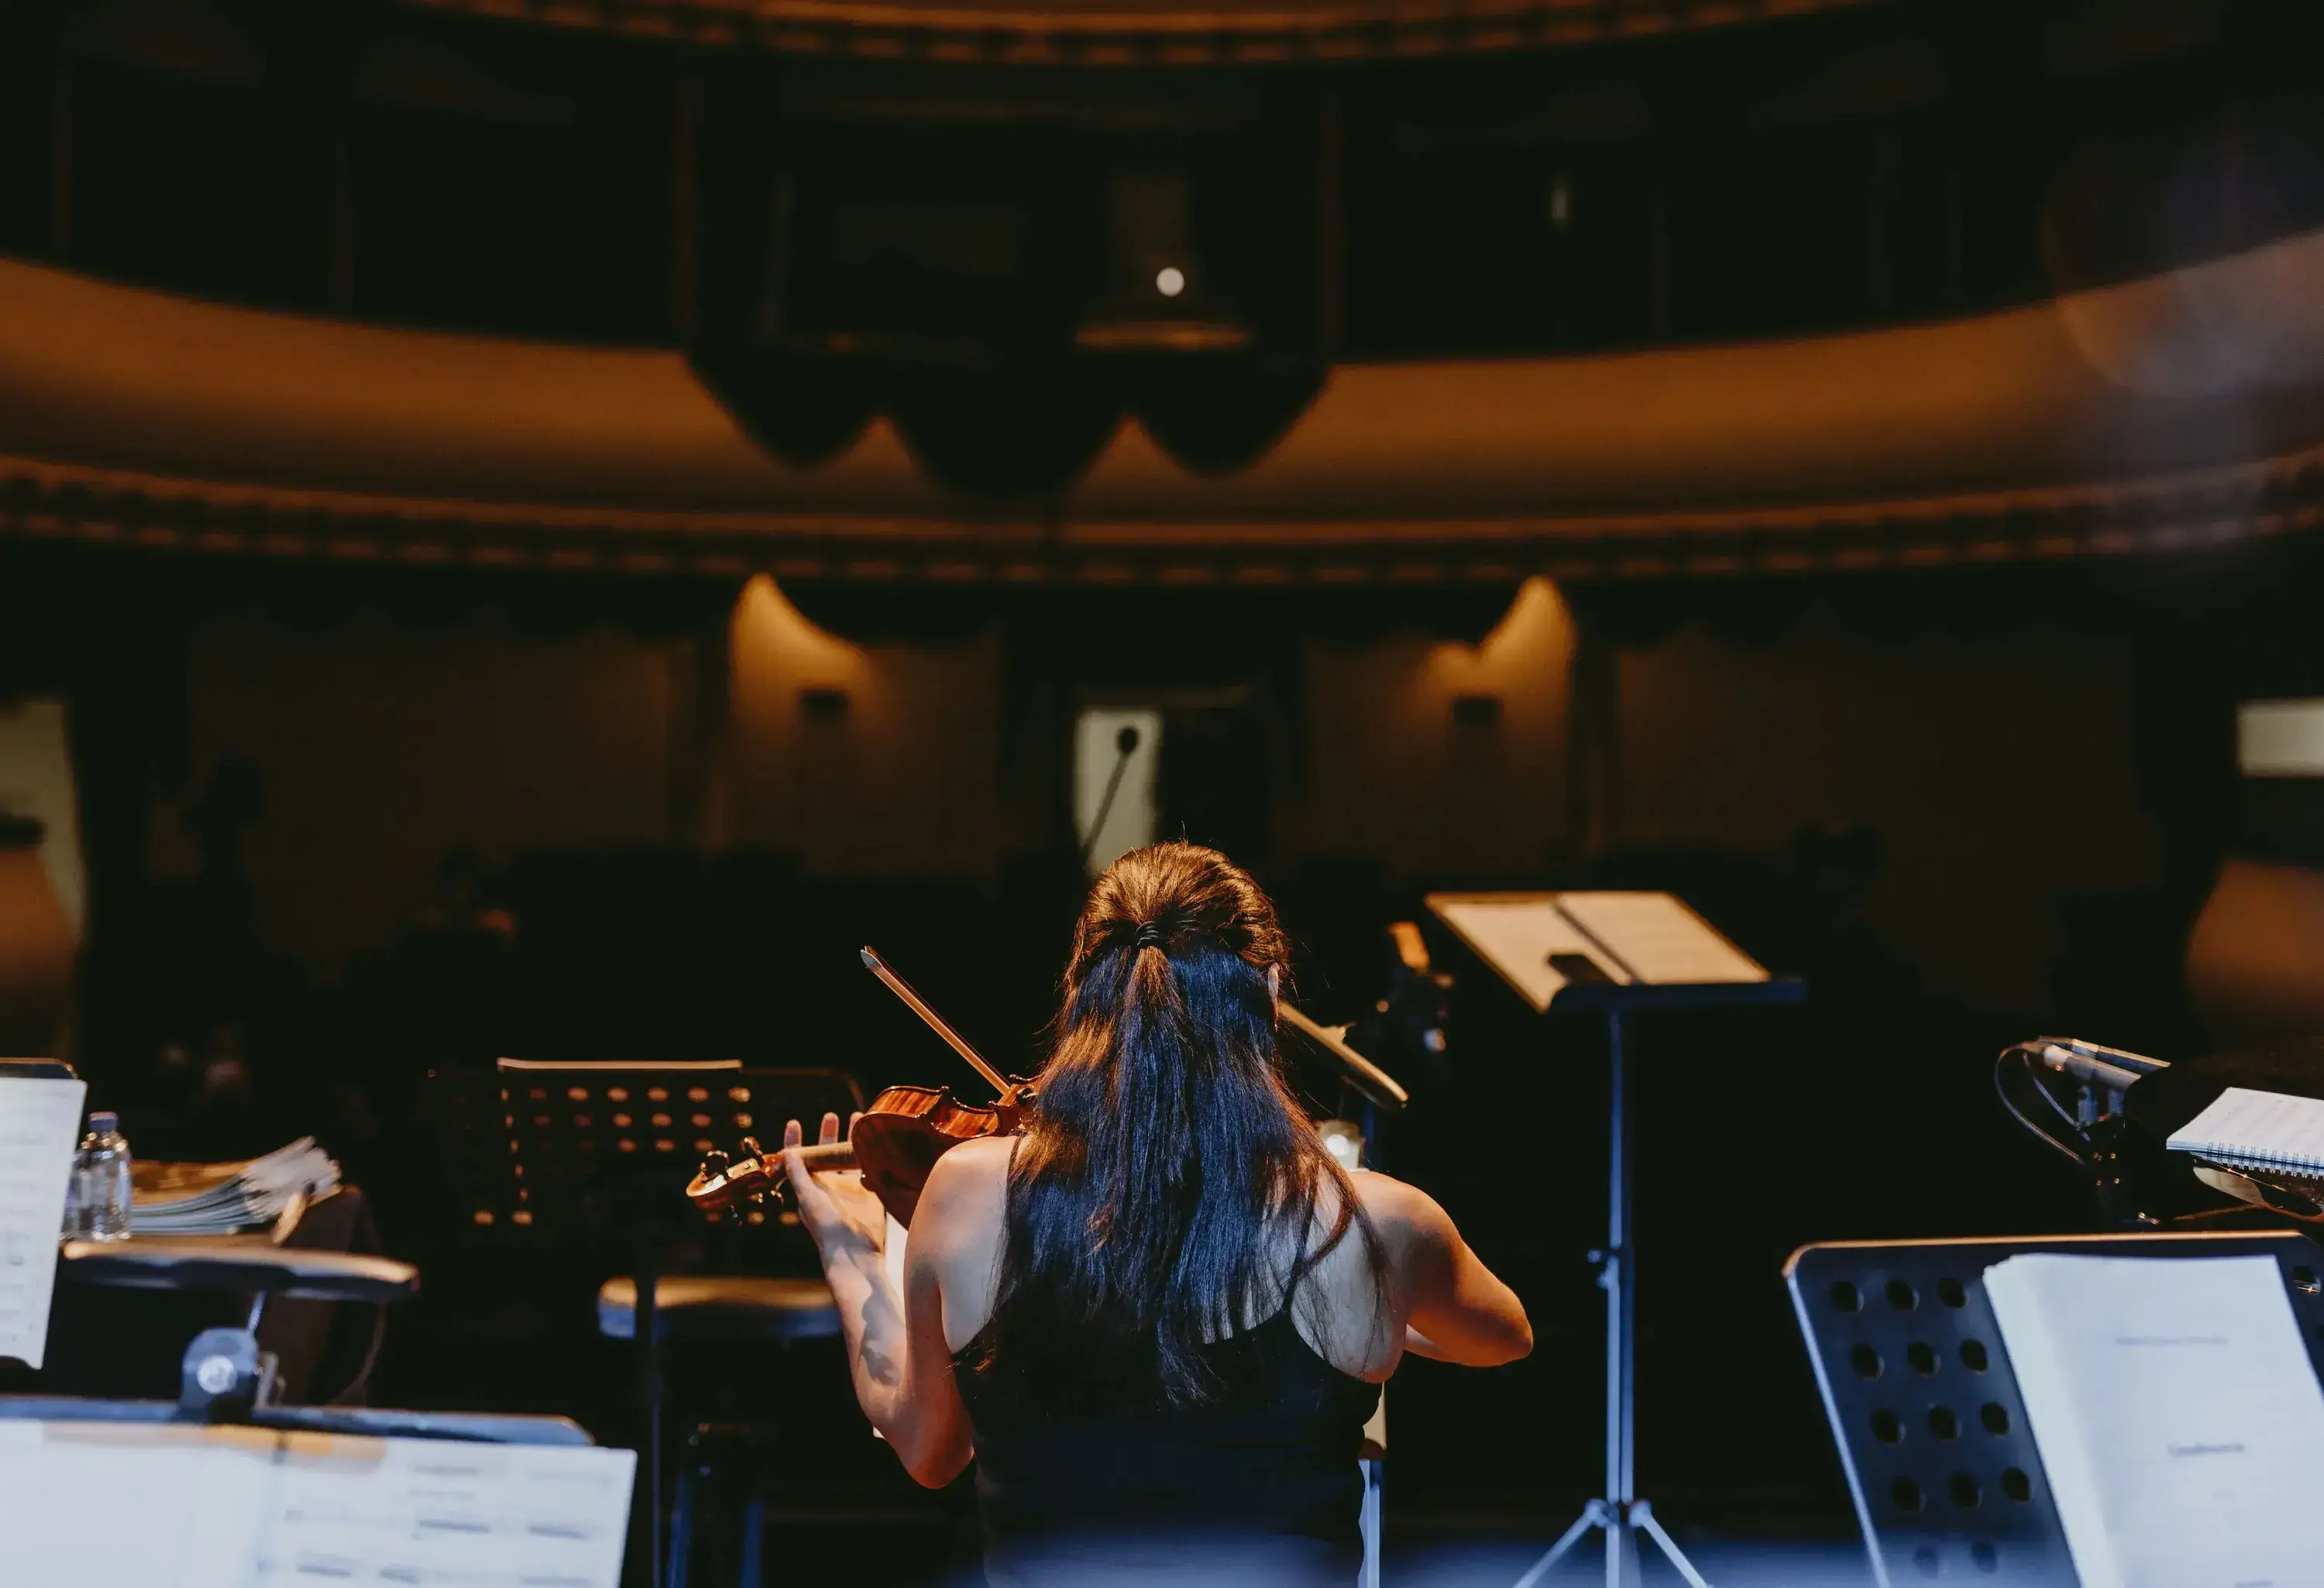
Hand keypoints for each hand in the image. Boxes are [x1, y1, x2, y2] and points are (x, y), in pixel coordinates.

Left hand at [782, 1112, 885, 1265]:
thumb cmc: (827, 1228)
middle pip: (825, 1154)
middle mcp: (828, 1185)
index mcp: (810, 1187)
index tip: (795, 1122)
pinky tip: (876, 1140)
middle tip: (831, 1116)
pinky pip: (868, 1167)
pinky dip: (870, 1152)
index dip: (795, 1141)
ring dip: (851, 1139)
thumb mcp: (809, 1199)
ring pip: (848, 1157)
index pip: (799, 1159)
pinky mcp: (869, 1192)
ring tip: (857, 1119)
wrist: (855, 1253)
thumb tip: (786, 1153)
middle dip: (827, 1134)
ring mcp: (849, 1188)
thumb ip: (799, 1176)